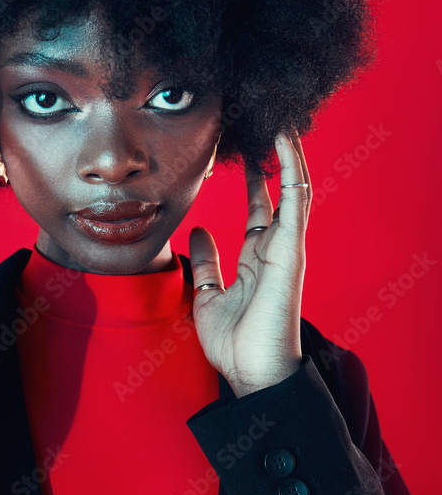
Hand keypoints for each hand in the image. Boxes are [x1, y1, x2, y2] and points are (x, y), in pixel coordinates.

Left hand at [189, 128, 311, 397]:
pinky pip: (296, 200)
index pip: (260, 210)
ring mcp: (287, 247)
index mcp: (258, 258)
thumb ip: (208, 262)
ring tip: (280, 121)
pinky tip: (285, 141)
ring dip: (288, 154)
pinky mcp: (291, 249)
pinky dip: (292, 168)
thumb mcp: (209, 294)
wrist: (252, 373)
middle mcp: (276, 248)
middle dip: (273, 160)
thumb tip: (197, 231)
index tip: (241, 157)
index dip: (253, 183)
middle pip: (279, 193)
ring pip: (294, 189)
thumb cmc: (234, 342)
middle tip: (263, 126)